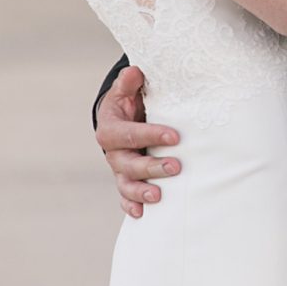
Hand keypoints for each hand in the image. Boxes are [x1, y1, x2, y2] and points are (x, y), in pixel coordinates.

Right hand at [94, 66, 181, 218]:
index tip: (175, 136)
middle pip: (128, 163)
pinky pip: (124, 197)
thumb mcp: (126, 90)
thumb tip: (135, 71)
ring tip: (159, 196)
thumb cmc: (128, 102)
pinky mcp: (125, 181)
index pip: (129, 133)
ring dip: (141, 191)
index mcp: (110, 128)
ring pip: (126, 184)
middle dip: (151, 167)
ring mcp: (118, 169)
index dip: (151, 134)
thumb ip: (129, 82)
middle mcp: (112, 152)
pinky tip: (142, 214)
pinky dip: (131, 205)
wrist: (119, 119)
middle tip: (176, 166)